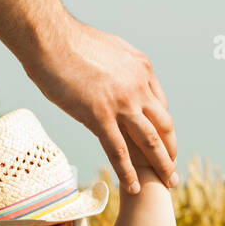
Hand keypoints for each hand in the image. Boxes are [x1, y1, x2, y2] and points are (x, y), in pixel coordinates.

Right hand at [24, 15, 177, 193]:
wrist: (50, 38)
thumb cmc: (68, 42)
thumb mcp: (106, 49)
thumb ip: (117, 65)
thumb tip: (114, 71)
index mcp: (141, 69)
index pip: (160, 105)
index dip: (163, 128)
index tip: (163, 142)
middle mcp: (138, 87)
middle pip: (164, 125)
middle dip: (171, 150)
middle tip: (173, 169)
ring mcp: (120, 103)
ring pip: (149, 141)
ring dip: (161, 165)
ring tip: (168, 183)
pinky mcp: (99, 116)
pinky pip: (118, 150)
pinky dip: (128, 171)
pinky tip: (133, 187)